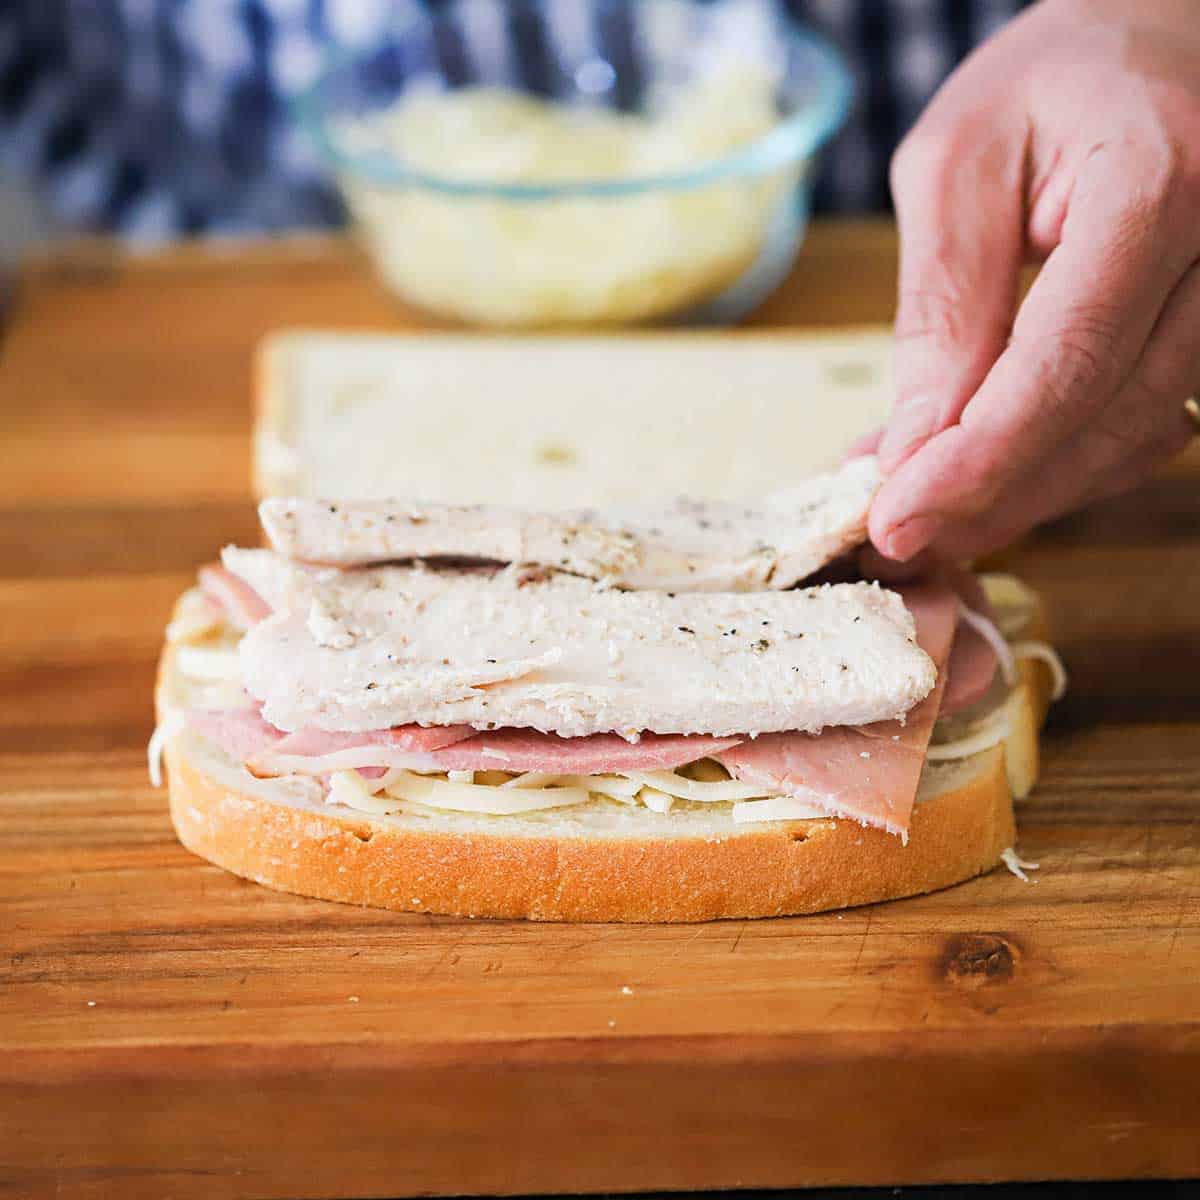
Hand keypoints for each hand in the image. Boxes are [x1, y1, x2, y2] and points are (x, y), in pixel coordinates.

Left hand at [870, 0, 1199, 561]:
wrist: (1145, 43)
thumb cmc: (1043, 84)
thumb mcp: (955, 166)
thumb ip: (942, 305)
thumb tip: (915, 444)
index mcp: (1157, 185)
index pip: (1068, 363)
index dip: (978, 460)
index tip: (894, 518)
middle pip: (1103, 422)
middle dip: (990, 496)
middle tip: (894, 534)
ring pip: (1126, 443)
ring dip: (1018, 493)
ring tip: (921, 506)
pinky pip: (1136, 427)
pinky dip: (1052, 463)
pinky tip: (978, 470)